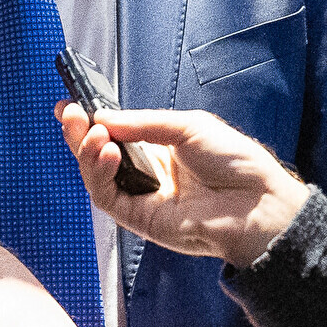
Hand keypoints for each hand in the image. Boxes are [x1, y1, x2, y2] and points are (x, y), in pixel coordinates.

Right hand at [56, 104, 309, 268]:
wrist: (257, 203)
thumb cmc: (235, 163)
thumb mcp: (188, 126)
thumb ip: (143, 124)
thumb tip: (102, 118)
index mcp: (159, 150)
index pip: (115, 135)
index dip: (90, 122)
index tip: (70, 106)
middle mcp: (147, 175)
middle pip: (99, 156)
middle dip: (79, 134)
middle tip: (69, 113)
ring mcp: (142, 199)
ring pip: (97, 177)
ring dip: (87, 152)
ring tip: (94, 133)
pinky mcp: (140, 220)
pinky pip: (108, 197)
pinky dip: (100, 174)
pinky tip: (106, 152)